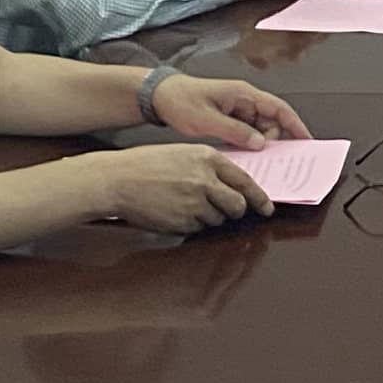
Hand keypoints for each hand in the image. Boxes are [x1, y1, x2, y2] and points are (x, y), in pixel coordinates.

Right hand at [102, 142, 275, 232]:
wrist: (116, 179)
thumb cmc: (146, 165)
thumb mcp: (183, 154)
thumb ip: (210, 168)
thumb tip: (234, 186)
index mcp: (207, 158)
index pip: (244, 181)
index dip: (259, 196)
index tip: (267, 206)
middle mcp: (205, 180)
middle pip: (237, 205)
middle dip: (235, 210)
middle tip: (226, 209)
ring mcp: (193, 203)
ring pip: (217, 218)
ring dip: (209, 215)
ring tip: (185, 202)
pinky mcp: (181, 221)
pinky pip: (198, 228)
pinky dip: (192, 223)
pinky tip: (174, 210)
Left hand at [152, 71, 309, 147]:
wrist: (159, 96)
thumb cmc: (180, 100)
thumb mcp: (207, 120)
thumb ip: (235, 132)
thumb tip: (260, 142)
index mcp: (243, 94)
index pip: (278, 108)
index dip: (295, 124)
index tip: (306, 140)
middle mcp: (244, 100)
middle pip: (272, 121)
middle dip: (274, 139)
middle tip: (272, 158)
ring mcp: (237, 109)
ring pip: (260, 129)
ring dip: (260, 143)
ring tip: (255, 158)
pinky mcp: (230, 118)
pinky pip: (247, 132)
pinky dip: (248, 143)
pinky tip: (243, 155)